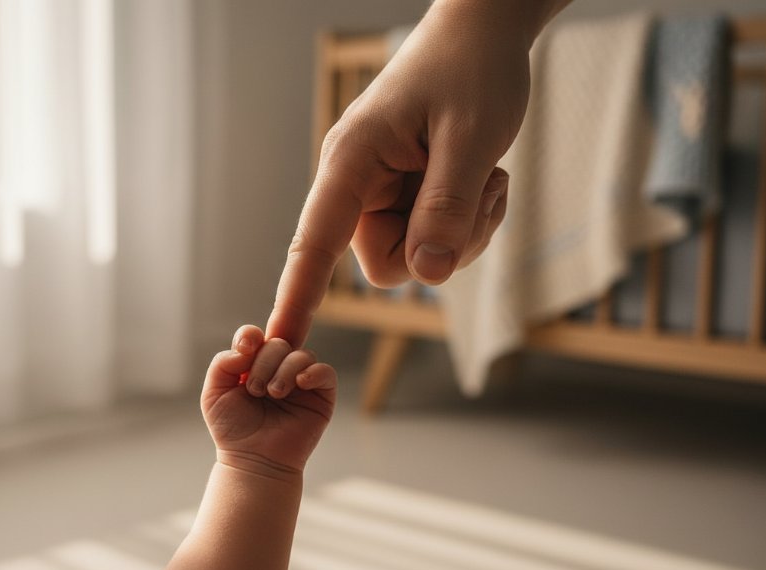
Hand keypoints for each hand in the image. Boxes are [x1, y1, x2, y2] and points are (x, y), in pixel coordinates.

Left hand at [201, 325, 336, 477]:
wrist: (254, 461)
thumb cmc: (233, 430)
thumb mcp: (214, 394)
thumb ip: (222, 364)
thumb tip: (248, 346)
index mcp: (253, 365)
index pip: (256, 336)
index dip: (250, 336)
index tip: (245, 349)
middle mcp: (278, 369)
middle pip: (278, 344)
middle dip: (264, 363)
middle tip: (256, 391)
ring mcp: (301, 382)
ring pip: (301, 355)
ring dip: (284, 371)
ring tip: (273, 394)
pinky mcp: (321, 396)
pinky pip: (325, 372)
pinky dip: (313, 373)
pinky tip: (300, 384)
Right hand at [266, 0, 568, 346]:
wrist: (484, 33)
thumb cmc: (472, 69)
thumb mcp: (471, 137)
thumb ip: (447, 208)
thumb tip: (429, 276)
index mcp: (352, 161)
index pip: (315, 243)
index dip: (297, 295)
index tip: (281, 339)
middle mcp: (357, 182)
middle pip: (387, 262)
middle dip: (442, 245)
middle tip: (480, 194)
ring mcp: (383, 192)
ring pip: (418, 257)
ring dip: (464, 232)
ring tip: (485, 178)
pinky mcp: (407, 196)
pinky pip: (435, 241)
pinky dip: (470, 222)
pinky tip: (484, 179)